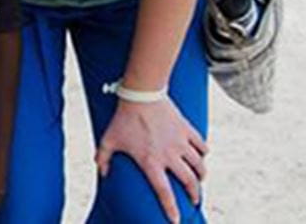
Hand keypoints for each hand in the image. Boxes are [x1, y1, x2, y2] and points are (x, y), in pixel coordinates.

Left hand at [95, 98, 206, 223]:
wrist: (141, 94)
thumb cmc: (124, 118)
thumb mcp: (109, 139)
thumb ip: (104, 158)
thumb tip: (102, 173)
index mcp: (151, 162)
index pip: (164, 192)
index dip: (171, 209)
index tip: (176, 220)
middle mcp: (170, 155)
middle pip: (189, 182)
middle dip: (194, 195)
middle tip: (194, 200)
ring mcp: (180, 142)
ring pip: (199, 165)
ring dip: (201, 175)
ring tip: (199, 180)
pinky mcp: (187, 129)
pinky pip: (202, 145)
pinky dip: (204, 153)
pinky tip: (201, 156)